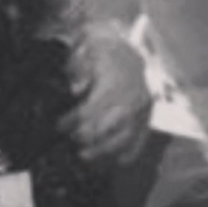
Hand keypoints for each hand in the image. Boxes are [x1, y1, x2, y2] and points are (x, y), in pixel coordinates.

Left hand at [65, 23, 150, 162]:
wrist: (123, 44)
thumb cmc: (99, 49)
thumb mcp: (85, 48)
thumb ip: (79, 68)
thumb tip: (77, 89)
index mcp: (116, 80)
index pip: (93, 106)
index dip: (74, 119)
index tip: (60, 126)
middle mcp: (132, 95)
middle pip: (110, 124)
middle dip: (88, 136)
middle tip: (73, 141)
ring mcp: (143, 107)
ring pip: (126, 134)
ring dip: (105, 149)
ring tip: (85, 156)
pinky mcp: (147, 115)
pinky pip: (142, 138)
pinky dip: (130, 151)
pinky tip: (117, 162)